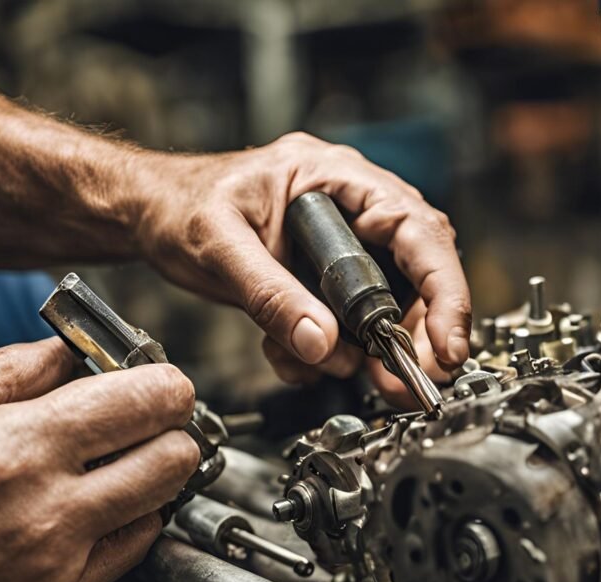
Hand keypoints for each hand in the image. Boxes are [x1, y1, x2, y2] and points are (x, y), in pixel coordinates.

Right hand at [0, 338, 198, 581]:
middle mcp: (51, 503)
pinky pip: (132, 551)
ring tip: (127, 464)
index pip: (141, 400)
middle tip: (153, 424)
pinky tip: (103, 509)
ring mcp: (62, 558)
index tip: (162, 383)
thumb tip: (70, 349)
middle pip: (172, 455)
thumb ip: (11, 370)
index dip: (166, 384)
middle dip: (174, 429)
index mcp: (20, 442)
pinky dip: (132, 522)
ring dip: (159, 476)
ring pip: (162, 503)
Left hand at [136, 132, 471, 404]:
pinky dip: (327, 352)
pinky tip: (291, 354)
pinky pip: (347, 325)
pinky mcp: (322, 282)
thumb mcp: (220, 245)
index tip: (448, 345)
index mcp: (338, 178)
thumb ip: (270, 295)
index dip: (445, 291)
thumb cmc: (181, 205)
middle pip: (416, 277)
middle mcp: (351, 210)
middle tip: (404, 383)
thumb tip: (320, 343)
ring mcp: (340, 248)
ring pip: (384, 309)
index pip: (419, 231)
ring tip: (337, 370)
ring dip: (366, 352)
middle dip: (412, 336)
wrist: (152, 217)